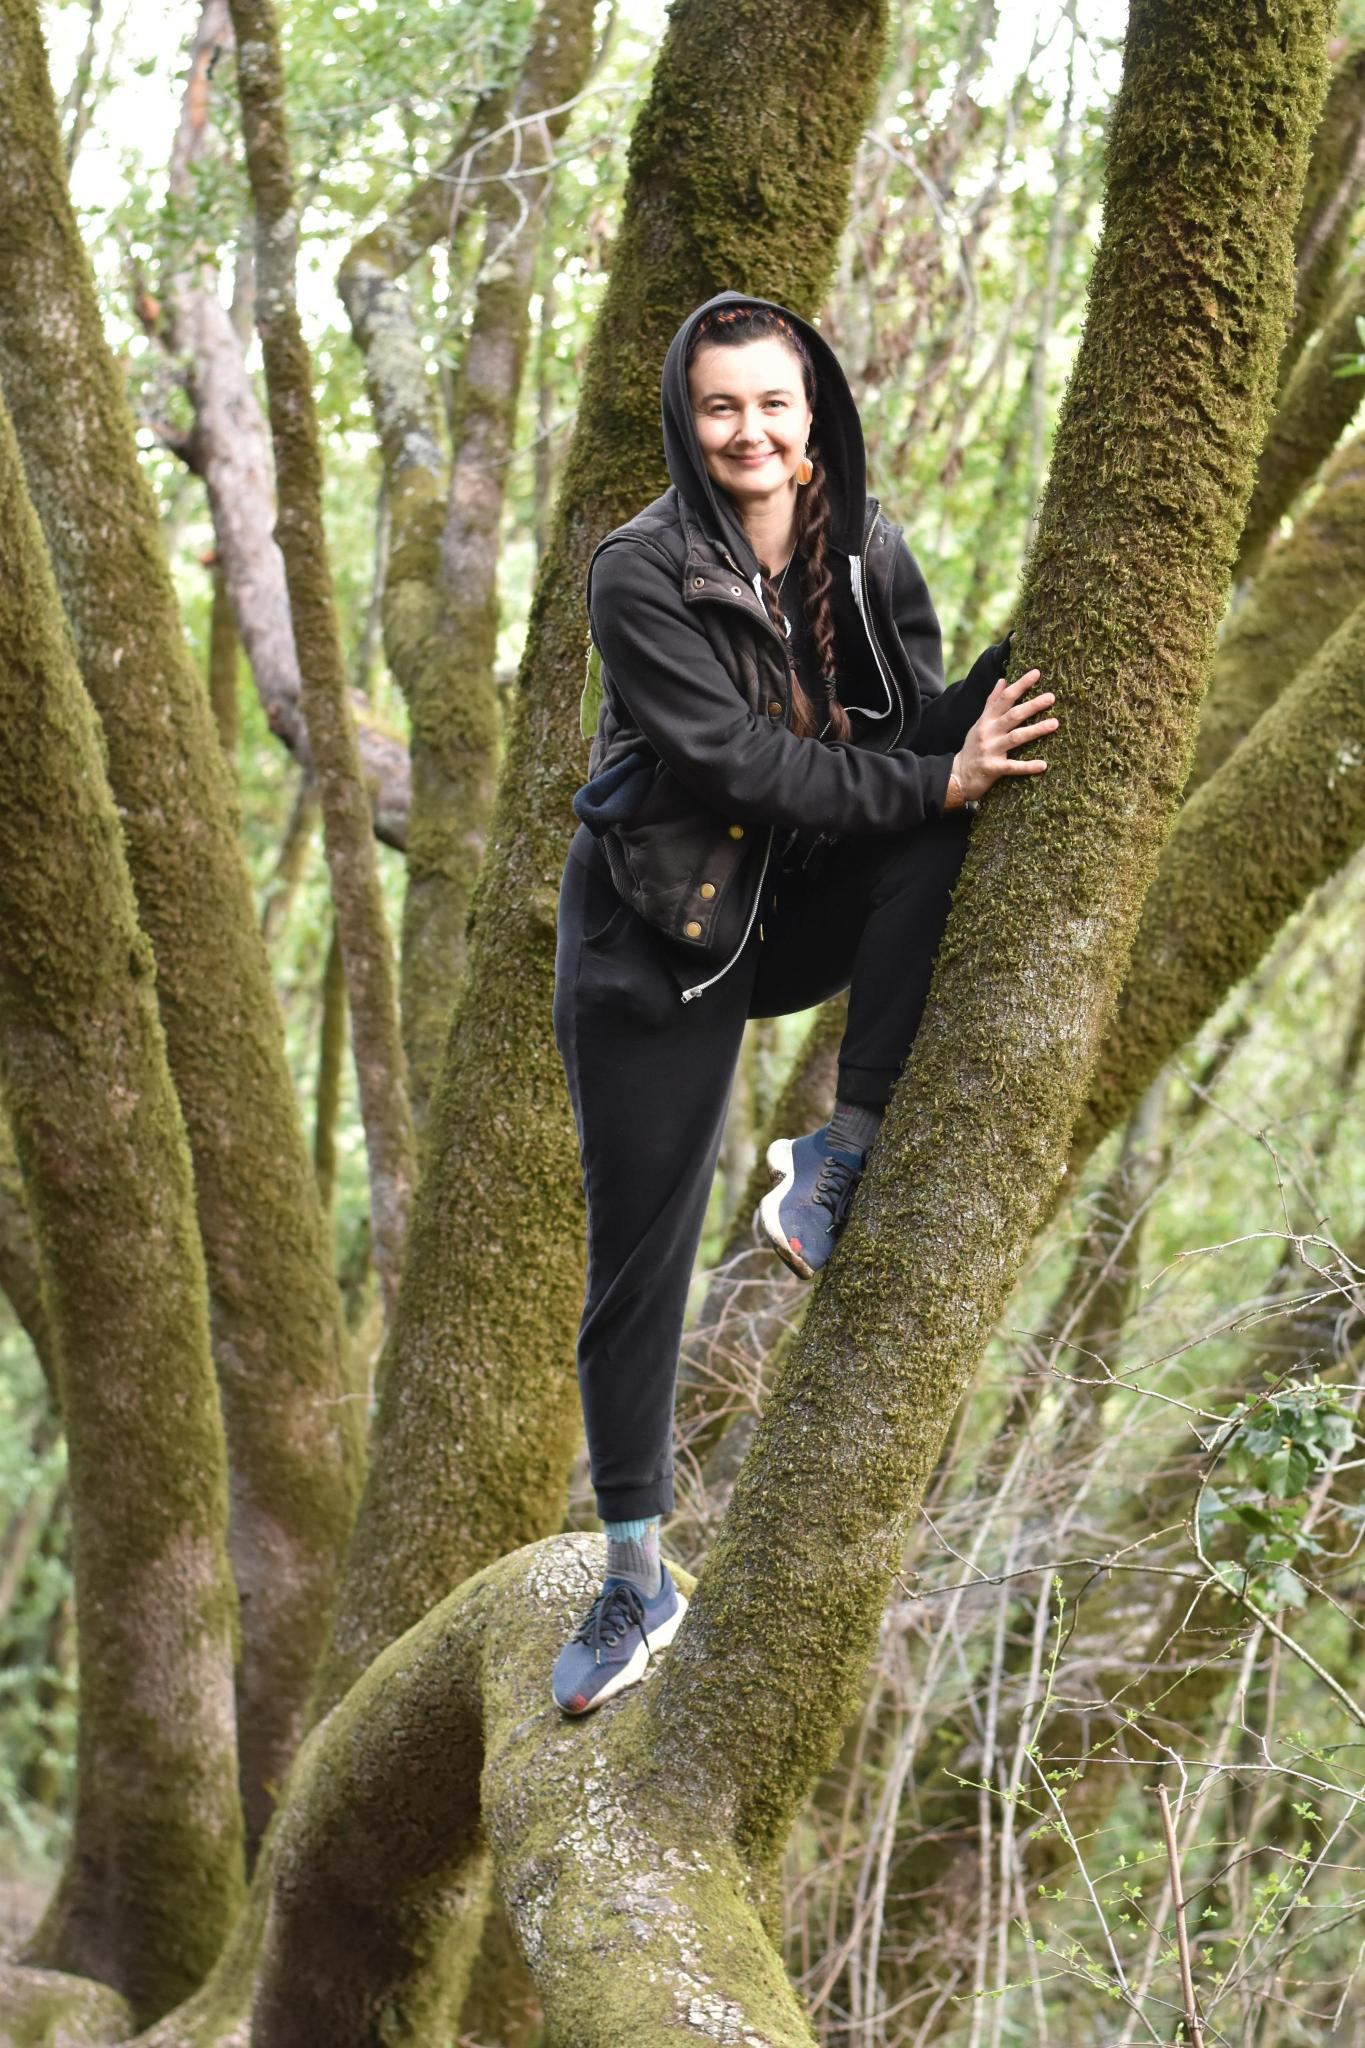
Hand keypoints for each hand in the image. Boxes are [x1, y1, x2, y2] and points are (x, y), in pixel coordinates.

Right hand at [951, 669, 1056, 801]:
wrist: (958, 777)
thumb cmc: (973, 747)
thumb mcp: (980, 722)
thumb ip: (992, 703)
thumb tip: (1003, 680)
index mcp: (987, 720)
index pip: (1005, 698)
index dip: (1020, 685)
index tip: (1036, 673)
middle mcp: (989, 733)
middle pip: (1013, 715)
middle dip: (1032, 705)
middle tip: (1051, 697)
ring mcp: (990, 750)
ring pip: (1016, 738)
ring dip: (1036, 730)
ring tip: (1055, 723)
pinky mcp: (993, 769)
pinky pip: (1013, 767)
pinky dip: (1028, 766)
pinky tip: (1043, 765)